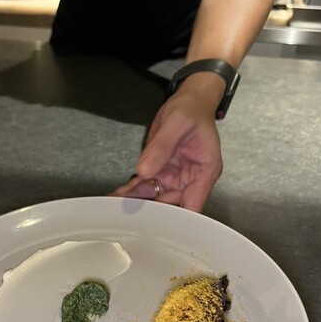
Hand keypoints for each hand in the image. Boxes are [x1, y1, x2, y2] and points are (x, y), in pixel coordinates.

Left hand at [111, 85, 222, 211]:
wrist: (189, 102)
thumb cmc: (192, 111)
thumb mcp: (177, 123)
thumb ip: (161, 148)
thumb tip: (145, 171)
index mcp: (204, 171)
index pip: (194, 204)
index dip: (177, 217)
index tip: (156, 219)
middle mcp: (190, 179)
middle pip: (171, 204)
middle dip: (150, 209)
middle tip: (128, 212)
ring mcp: (174, 177)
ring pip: (155, 196)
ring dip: (136, 202)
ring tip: (116, 206)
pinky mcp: (160, 171)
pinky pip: (145, 185)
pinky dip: (132, 191)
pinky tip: (117, 196)